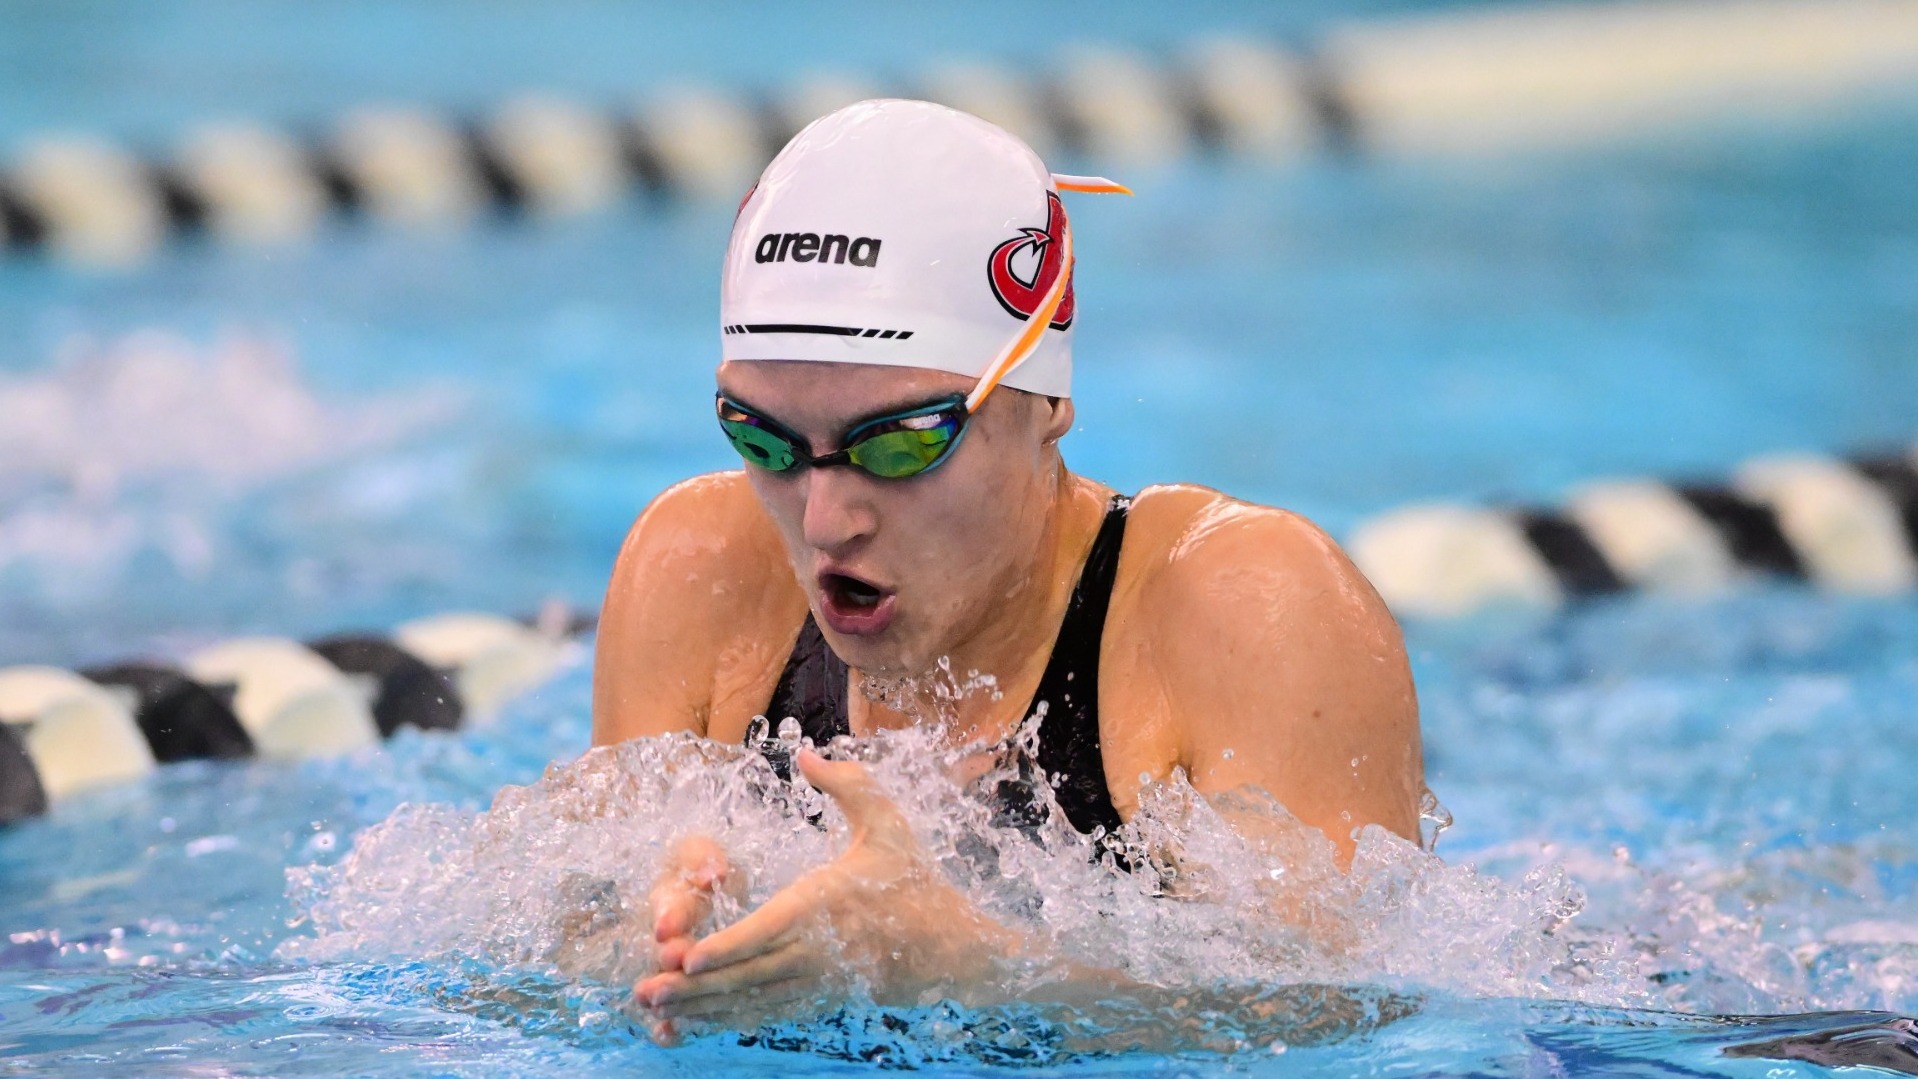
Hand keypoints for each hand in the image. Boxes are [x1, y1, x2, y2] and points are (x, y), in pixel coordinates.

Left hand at [632, 750, 1022, 1034]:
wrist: (954, 949)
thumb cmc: (916, 880)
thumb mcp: (888, 825)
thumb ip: (847, 785)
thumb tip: (805, 752)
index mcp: (825, 904)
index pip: (768, 930)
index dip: (727, 946)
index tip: (687, 957)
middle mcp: (817, 949)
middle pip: (747, 974)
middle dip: (692, 986)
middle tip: (643, 992)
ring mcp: (818, 981)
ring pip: (750, 1000)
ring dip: (700, 1007)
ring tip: (655, 1011)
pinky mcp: (820, 1000)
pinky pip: (767, 1014)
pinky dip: (729, 1020)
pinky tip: (697, 1020)